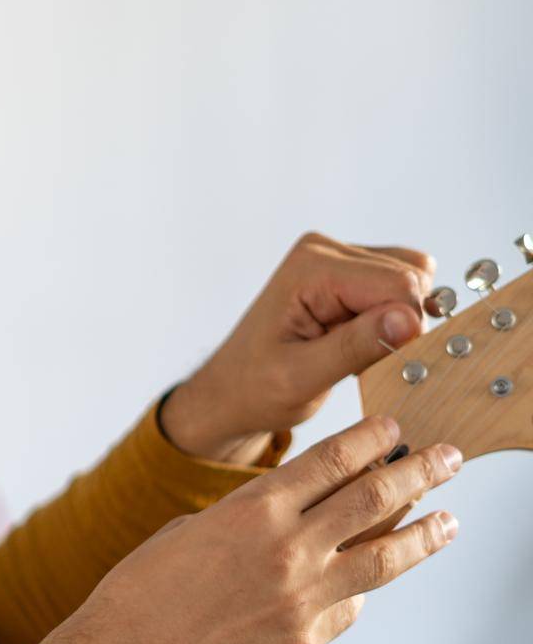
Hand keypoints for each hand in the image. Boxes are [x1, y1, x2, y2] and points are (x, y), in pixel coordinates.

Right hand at [39, 416, 458, 643]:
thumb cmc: (139, 597)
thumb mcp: (187, 535)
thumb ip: (244, 521)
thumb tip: (289, 518)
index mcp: (251, 510)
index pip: (333, 460)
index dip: (372, 438)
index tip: (395, 428)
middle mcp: (286, 548)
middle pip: (375, 496)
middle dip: (420, 471)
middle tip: (448, 458)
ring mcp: (301, 598)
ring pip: (385, 555)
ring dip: (425, 532)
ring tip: (450, 520)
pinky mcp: (303, 642)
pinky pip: (350, 606)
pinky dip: (365, 587)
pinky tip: (374, 579)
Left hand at [161, 232, 434, 464]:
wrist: (230, 392)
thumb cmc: (254, 389)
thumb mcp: (301, 378)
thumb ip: (354, 347)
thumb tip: (408, 320)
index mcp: (311, 268)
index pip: (398, 283)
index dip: (408, 327)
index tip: (389, 363)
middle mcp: (325, 251)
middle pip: (410, 276)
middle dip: (402, 324)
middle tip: (364, 362)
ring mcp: (337, 259)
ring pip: (413, 279)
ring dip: (399, 322)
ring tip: (357, 353)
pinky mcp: (348, 274)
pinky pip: (400, 287)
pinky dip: (394, 319)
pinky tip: (362, 343)